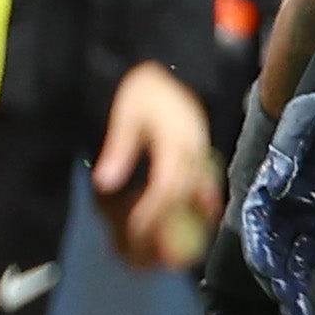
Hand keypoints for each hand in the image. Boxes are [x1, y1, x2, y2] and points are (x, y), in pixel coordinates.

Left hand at [91, 61, 219, 269]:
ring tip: (178, 249)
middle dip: (168, 226)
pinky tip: (206, 216)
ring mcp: (201, 149)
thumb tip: (106, 183)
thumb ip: (118, 147)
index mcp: (174, 140)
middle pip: (183, 196)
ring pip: (197, 193)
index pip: (166, 186)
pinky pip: (208, 180)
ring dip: (189, 221)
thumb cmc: (142, 85)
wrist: (168, 59)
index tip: (136, 231)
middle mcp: (193, 148)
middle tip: (152, 254)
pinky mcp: (201, 149)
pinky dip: (206, 200)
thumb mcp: (126, 110)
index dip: (152, 212)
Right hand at [240, 64, 314, 314]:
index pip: (258, 224)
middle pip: (277, 254)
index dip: (259, 245)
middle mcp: (292, 213)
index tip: (264, 263)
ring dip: (301, 292)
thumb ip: (289, 148)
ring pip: (304, 266)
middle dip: (277, 279)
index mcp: (273, 189)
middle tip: (285, 299)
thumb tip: (272, 182)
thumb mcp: (308, 118)